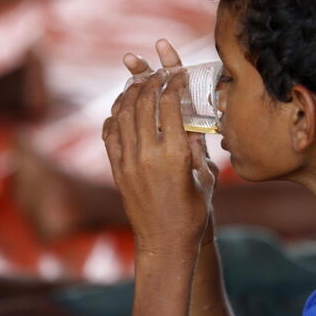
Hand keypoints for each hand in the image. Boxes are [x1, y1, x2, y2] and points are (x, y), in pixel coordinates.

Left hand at [102, 40, 217, 255]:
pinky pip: (110, 135)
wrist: (165, 244)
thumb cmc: (193, 214)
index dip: (173, 82)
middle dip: (150, 81)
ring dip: (129, 94)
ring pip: (123, 115)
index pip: (170, 104)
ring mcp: (129, 163)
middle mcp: (148, 155)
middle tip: (156, 72)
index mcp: (176, 155)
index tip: (177, 72)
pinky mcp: (117, 172)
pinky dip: (114, 117)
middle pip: (143, 103)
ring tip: (137, 83)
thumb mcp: (205, 179)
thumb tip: (196, 125)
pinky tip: (120, 110)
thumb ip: (200, 150)